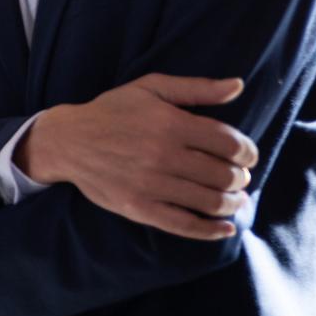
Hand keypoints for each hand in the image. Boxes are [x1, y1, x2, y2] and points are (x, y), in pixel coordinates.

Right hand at [18, 74, 254, 240]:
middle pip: (224, 175)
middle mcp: (163, 155)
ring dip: (232, 203)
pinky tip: (225, 227)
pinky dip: (211, 230)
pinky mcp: (139, 208)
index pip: (229, 144)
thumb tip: (238, 85)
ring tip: (234, 199)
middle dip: (239, 178)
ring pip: (210, 201)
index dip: (247, 152)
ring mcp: (151, 185)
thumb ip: (196, 88)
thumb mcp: (150, 88)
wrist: (67, 140)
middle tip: (237, 177)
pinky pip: (185, 225)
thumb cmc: (112, 111)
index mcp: (170, 123)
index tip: (247, 156)